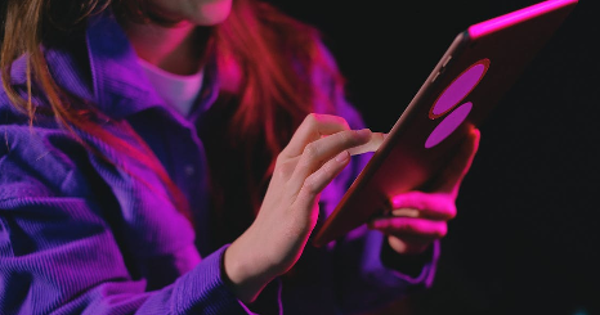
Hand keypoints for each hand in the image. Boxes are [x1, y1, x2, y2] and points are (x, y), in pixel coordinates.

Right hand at [224, 114, 383, 302]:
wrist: (259, 250)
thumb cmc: (283, 216)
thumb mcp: (297, 184)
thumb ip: (314, 167)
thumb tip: (341, 151)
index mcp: (288, 158)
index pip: (311, 124)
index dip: (338, 123)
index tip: (360, 134)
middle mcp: (287, 166)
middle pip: (314, 130)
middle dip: (347, 128)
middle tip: (374, 136)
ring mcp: (290, 187)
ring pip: (314, 151)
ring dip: (344, 141)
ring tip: (368, 139)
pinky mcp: (295, 209)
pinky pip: (313, 183)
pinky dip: (330, 168)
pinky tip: (345, 159)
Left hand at [368, 128, 479, 254]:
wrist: (406, 230)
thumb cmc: (406, 192)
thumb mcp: (407, 177)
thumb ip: (404, 163)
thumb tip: (389, 142)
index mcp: (445, 183)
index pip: (458, 165)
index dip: (467, 150)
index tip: (472, 132)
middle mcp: (447, 204)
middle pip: (433, 204)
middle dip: (411, 202)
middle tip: (389, 202)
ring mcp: (438, 225)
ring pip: (417, 224)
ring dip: (394, 221)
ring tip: (374, 218)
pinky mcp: (424, 239)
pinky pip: (404, 234)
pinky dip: (387, 227)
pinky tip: (372, 223)